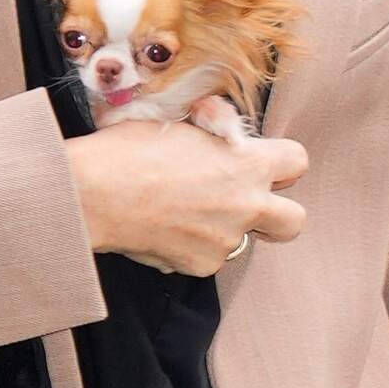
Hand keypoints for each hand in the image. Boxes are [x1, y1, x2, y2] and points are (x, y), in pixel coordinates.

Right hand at [64, 116, 308, 275]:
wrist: (91, 192)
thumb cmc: (127, 150)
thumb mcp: (174, 122)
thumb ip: (207, 130)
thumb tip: (213, 121)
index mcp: (246, 163)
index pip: (297, 160)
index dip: (280, 162)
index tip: (256, 161)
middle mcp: (247, 204)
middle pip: (294, 220)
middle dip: (277, 215)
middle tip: (243, 203)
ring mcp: (226, 240)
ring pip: (238, 239)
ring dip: (218, 228)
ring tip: (175, 211)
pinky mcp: (200, 265)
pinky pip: (204, 257)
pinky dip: (186, 246)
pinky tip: (157, 228)